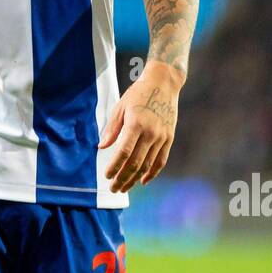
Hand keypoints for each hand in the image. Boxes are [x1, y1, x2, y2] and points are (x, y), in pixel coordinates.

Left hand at [98, 62, 182, 192]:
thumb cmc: (138, 93)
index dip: (114, 166)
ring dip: (135, 179)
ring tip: (124, 188)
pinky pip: (161, 161)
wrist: (164, 83)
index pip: (123, 152)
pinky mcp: (169, 138)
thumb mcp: (121, 107)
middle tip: (113, 188)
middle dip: (123, 178)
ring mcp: (162, 137)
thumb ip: (112, 128)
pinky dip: (152, 173)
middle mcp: (151, 133)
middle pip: (135, 162)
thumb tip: (102, 147)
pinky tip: (143, 181)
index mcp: (136, 124)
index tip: (107, 176)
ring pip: (148, 165)